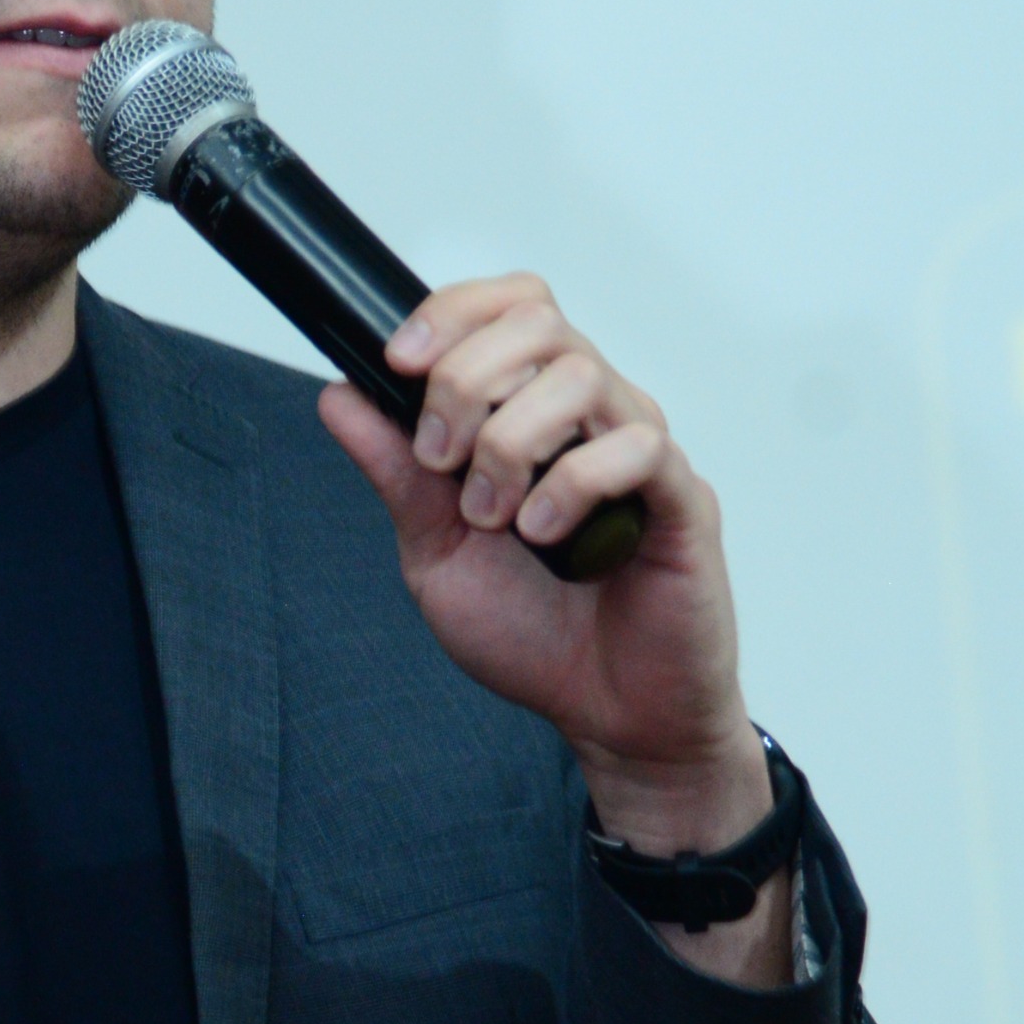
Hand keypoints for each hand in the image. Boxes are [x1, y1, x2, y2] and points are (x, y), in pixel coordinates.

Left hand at [317, 274, 789, 983]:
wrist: (607, 717)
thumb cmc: (536, 634)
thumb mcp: (437, 551)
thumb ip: (397, 473)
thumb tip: (341, 397)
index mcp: (536, 413)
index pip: (511, 307)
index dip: (453, 313)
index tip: (399, 362)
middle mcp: (594, 418)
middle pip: (540, 323)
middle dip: (466, 379)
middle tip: (441, 461)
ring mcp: (642, 453)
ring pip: (582, 376)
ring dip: (512, 441)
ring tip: (494, 515)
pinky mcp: (682, 501)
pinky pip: (637, 449)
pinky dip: (573, 484)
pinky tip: (546, 536)